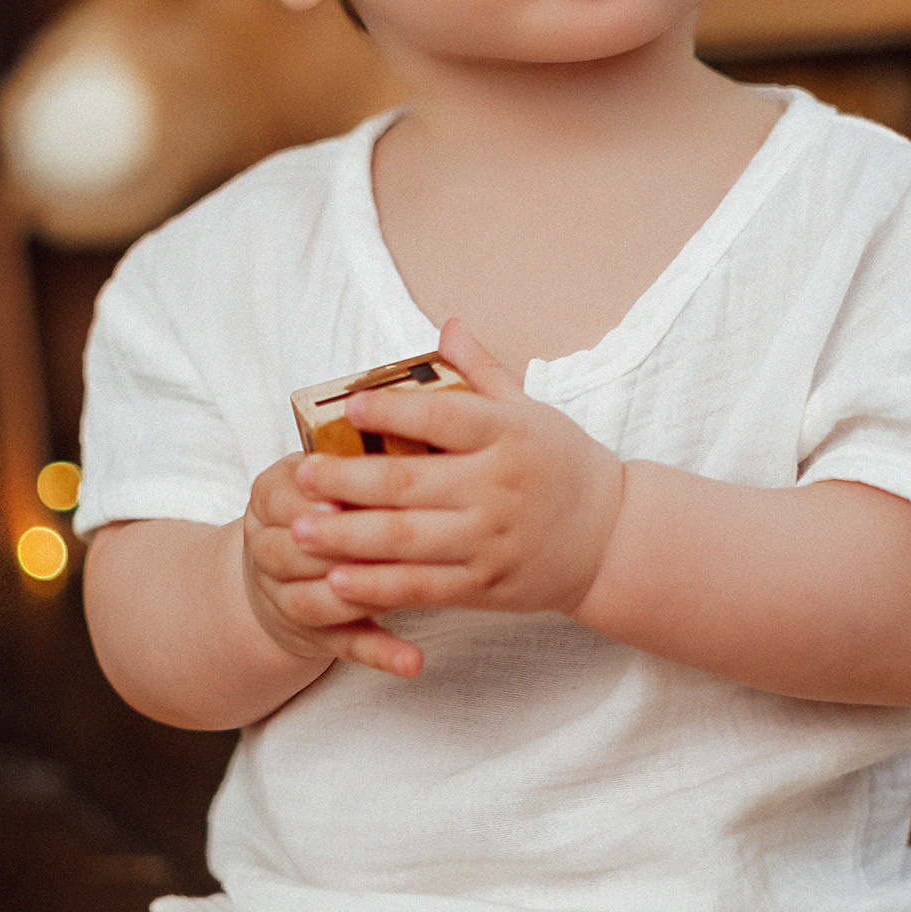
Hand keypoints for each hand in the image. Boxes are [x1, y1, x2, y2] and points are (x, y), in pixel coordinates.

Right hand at [241, 450, 427, 681]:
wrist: (276, 569)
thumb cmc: (320, 501)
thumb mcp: (318, 468)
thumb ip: (351, 449)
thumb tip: (410, 411)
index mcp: (270, 497)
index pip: (284, 497)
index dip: (317, 498)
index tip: (350, 496)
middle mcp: (268, 549)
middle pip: (295, 551)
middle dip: (340, 546)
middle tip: (391, 541)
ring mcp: (287, 598)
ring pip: (316, 602)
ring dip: (359, 596)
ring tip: (405, 590)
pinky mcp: (317, 638)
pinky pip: (348, 647)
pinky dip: (381, 654)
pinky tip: (414, 661)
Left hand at [287, 318, 624, 633]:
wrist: (611, 538)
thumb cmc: (562, 465)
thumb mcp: (531, 411)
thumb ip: (482, 371)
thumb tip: (448, 324)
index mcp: (507, 435)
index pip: (443, 417)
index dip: (393, 412)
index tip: (349, 406)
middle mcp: (498, 487)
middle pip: (409, 482)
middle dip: (347, 481)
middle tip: (299, 476)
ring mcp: (490, 540)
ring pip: (407, 540)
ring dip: (347, 536)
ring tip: (299, 528)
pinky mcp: (486, 584)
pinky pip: (423, 587)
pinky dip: (378, 586)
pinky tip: (337, 580)